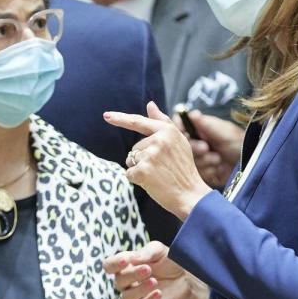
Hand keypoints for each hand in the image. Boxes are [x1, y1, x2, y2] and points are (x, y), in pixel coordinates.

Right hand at [103, 241, 210, 298]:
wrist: (184, 276)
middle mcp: (126, 280)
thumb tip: (133, 259)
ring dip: (139, 289)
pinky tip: (158, 292)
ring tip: (154, 281)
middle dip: (132, 275)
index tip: (125, 260)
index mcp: (125, 264)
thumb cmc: (168, 260)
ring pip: (126, 297)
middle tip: (148, 269)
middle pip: (119, 281)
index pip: (109, 265)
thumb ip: (146, 252)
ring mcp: (134, 294)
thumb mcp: (159, 250)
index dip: (113, 264)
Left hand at [104, 101, 212, 219]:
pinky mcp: (143, 170)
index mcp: (167, 130)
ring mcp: (150, 155)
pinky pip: (129, 173)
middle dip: (143, 158)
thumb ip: (163, 121)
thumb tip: (150, 104)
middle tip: (162, 168)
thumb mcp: (179, 141)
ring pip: (131, 160)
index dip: (121, 119)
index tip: (106, 116)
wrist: (191, 194)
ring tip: (158, 175)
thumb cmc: (183, 169)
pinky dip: (137, 180)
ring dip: (140, 169)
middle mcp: (158, 140)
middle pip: (135, 148)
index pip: (139, 122)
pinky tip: (152, 183)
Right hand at [174, 110, 243, 186]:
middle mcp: (196, 143)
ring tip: (218, 158)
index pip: (180, 125)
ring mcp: (199, 159)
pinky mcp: (203, 173)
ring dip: (204, 160)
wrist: (251, 163)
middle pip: (182, 145)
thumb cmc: (240, 142)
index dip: (179, 128)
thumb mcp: (224, 131)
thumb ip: (207, 125)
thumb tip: (192, 113)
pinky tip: (218, 167)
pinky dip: (208, 170)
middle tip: (206, 148)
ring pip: (189, 161)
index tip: (184, 132)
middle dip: (195, 148)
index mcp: (200, 129)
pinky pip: (197, 173)